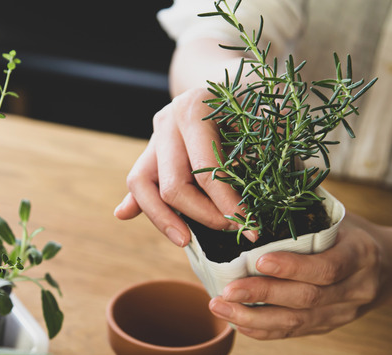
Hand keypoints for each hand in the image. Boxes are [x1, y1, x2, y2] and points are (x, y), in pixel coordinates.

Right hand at [114, 88, 257, 245]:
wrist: (230, 76)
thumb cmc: (254, 98)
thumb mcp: (266, 114)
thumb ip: (266, 148)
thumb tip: (266, 191)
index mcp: (194, 110)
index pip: (206, 173)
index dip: (228, 205)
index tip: (249, 226)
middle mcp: (167, 121)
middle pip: (172, 185)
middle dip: (203, 216)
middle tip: (232, 230)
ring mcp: (155, 135)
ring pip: (142, 185)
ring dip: (162, 218)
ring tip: (185, 241)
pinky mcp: (151, 150)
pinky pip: (138, 181)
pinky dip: (135, 201)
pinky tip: (124, 215)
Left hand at [208, 214, 391, 339]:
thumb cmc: (353, 233)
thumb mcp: (340, 215)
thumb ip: (307, 205)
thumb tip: (265, 176)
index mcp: (361, 254)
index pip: (327, 266)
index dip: (292, 267)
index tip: (258, 261)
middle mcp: (356, 289)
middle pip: (307, 298)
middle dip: (262, 295)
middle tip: (226, 291)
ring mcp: (343, 313)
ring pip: (297, 322)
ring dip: (254, 318)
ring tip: (220, 308)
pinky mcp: (329, 326)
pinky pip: (294, 333)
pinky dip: (263, 330)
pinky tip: (236, 322)